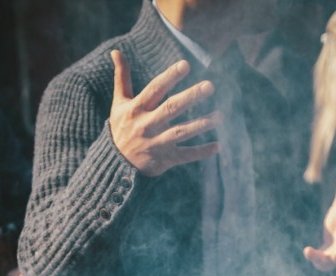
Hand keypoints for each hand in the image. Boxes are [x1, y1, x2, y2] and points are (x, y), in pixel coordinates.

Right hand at [109, 49, 220, 176]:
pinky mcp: (165, 160)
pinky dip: (201, 152)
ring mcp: (157, 143)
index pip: (155, 89)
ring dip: (201, 124)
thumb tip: (116, 51)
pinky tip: (217, 146)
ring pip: (181, 132)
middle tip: (210, 86)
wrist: (116, 164)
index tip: (186, 65)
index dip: (170, 77)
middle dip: (191, 97)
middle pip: (171, 108)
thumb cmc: (121, 128)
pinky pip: (186, 155)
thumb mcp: (119, 103)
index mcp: (137, 108)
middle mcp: (148, 125)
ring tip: (220, 116)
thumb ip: (122, 77)